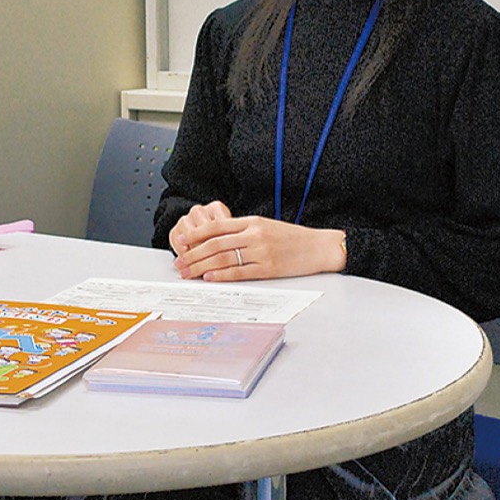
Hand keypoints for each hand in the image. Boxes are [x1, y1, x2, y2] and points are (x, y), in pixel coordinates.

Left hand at [169, 206, 346, 281]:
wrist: (320, 247)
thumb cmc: (292, 237)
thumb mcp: (265, 226)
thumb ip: (242, 230)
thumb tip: (215, 239)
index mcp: (251, 221)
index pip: (215, 226)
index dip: (195, 235)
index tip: (181, 242)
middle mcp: (254, 235)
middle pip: (215, 244)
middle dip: (193, 254)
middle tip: (179, 264)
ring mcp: (261, 251)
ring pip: (223, 258)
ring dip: (201, 267)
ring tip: (188, 273)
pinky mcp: (269, 268)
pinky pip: (240, 272)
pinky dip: (222, 275)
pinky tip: (209, 278)